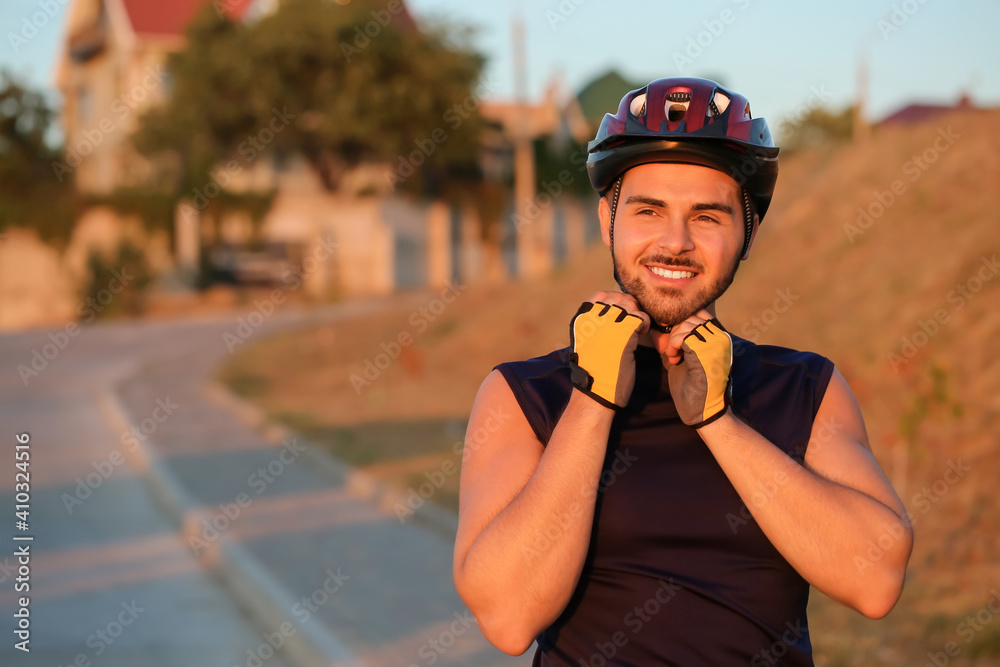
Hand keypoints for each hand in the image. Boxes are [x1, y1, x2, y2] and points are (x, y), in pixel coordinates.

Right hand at [568, 292, 649, 409]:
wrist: (594, 393)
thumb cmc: (593, 372)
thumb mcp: (587, 343)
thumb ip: (596, 326)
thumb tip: (613, 314)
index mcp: (581, 320)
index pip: (600, 295)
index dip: (615, 300)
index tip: (621, 314)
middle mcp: (592, 318)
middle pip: (616, 296)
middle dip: (629, 306)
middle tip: (634, 322)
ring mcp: (607, 324)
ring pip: (629, 303)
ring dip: (637, 314)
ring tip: (637, 329)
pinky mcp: (623, 334)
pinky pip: (640, 316)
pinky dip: (644, 323)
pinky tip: (641, 335)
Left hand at [651, 310, 732, 427]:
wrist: (703, 412)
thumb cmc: (693, 388)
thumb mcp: (682, 359)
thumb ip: (674, 343)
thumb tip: (657, 328)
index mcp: (719, 338)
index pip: (699, 313)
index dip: (681, 322)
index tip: (673, 341)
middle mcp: (721, 338)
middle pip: (690, 316)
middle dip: (675, 331)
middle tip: (672, 351)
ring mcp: (716, 345)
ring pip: (686, 325)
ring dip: (673, 340)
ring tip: (673, 357)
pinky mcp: (706, 353)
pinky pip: (681, 337)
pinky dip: (672, 346)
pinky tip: (673, 359)